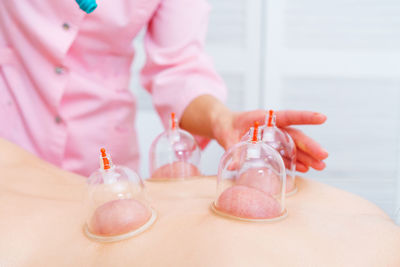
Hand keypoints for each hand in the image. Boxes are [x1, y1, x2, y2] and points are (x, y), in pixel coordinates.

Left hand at [212, 109, 327, 172]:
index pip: (288, 116)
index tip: (322, 118)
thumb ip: (232, 147)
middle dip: (310, 146)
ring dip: (307, 157)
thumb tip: (234, 166)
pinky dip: (294, 163)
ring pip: (294, 147)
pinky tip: (305, 169)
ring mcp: (273, 139)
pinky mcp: (270, 148)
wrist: (222, 126)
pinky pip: (285, 156)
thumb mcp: (225, 134)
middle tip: (323, 157)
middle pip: (295, 136)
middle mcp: (273, 128)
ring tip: (320, 167)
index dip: (305, 117)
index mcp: (264, 118)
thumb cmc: (225, 125)